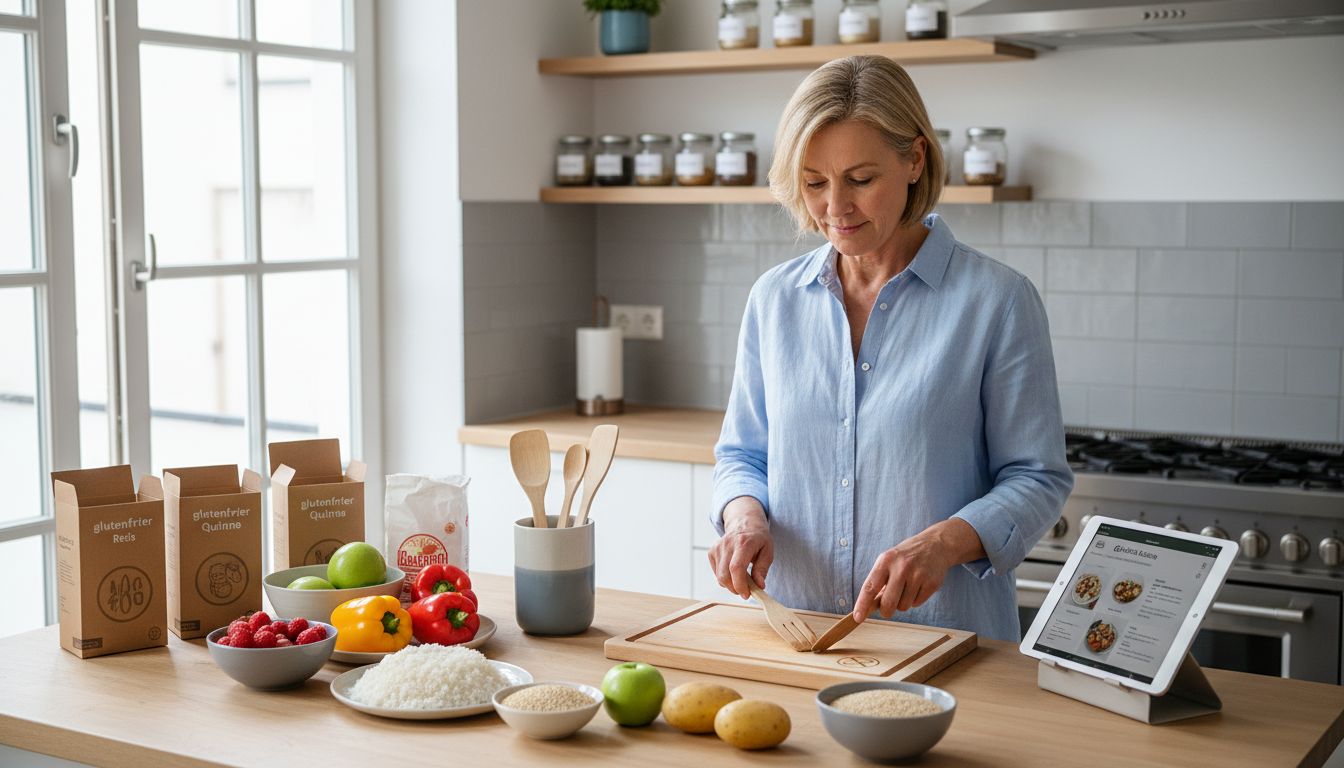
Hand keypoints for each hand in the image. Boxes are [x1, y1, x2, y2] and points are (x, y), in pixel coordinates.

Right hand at [708, 496, 772, 599]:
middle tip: (746, 591)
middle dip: (735, 588)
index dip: (740, 585)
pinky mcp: (712, 551)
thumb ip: (762, 569)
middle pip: (725, 575)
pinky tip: (733, 572)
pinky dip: (725, 578)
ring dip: (730, 584)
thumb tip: (759, 586)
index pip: (736, 568)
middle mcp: (727, 544)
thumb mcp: (768, 551)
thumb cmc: (758, 539)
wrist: (744, 522)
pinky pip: (716, 572)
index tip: (747, 594)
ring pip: (719, 576)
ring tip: (742, 580)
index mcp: (744, 543)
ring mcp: (717, 547)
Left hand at [853, 519, 982, 621]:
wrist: (935, 544)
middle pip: (888, 603)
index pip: (870, 587)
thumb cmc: (905, 556)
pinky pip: (917, 604)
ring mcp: (918, 575)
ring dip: (902, 602)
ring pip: (903, 606)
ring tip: (907, 587)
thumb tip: (867, 608)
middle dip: (886, 611)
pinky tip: (918, 586)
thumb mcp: (888, 561)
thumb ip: (877, 582)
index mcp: (886, 560)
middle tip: (886, 609)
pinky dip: (915, 599)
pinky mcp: (932, 583)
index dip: (862, 605)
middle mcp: (902, 567)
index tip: (857, 618)